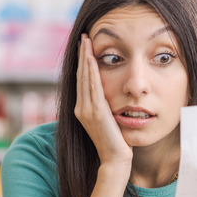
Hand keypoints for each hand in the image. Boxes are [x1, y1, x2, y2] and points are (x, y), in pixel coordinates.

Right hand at [74, 34, 132, 168]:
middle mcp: (81, 108)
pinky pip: (93, 86)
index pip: (82, 80)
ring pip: (85, 78)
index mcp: (82, 109)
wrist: (115, 159)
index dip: (83, 62)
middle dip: (82, 55)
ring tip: (86, 41)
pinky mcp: (96, 112)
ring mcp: (86, 110)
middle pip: (80, 75)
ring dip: (86, 58)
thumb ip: (105, 107)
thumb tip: (110, 96)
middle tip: (84, 37)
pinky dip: (91, 71)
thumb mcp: (108, 121)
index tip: (86, 47)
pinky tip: (92, 58)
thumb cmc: (116, 142)